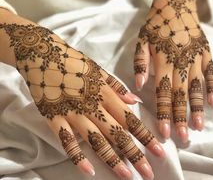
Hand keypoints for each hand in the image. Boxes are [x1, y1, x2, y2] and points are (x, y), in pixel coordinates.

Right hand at [0, 14, 164, 179]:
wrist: (44, 55)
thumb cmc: (74, 62)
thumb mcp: (98, 69)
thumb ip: (116, 86)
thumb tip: (135, 101)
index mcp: (104, 94)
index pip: (129, 119)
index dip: (145, 136)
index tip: (159, 151)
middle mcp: (92, 106)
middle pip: (116, 134)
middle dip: (134, 153)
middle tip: (148, 173)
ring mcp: (72, 114)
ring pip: (95, 140)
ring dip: (111, 159)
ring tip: (125, 175)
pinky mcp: (54, 118)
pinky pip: (66, 140)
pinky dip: (77, 155)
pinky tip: (88, 170)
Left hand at [134, 0, 212, 142]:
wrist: (175, 4)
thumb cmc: (155, 25)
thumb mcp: (142, 40)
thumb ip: (140, 62)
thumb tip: (140, 85)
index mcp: (163, 60)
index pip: (163, 92)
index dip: (164, 112)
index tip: (164, 132)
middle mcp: (181, 61)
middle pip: (181, 94)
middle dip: (180, 117)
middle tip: (182, 138)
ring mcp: (196, 57)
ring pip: (196, 87)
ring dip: (197, 108)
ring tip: (197, 126)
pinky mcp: (205, 52)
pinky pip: (209, 73)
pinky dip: (211, 88)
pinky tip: (212, 103)